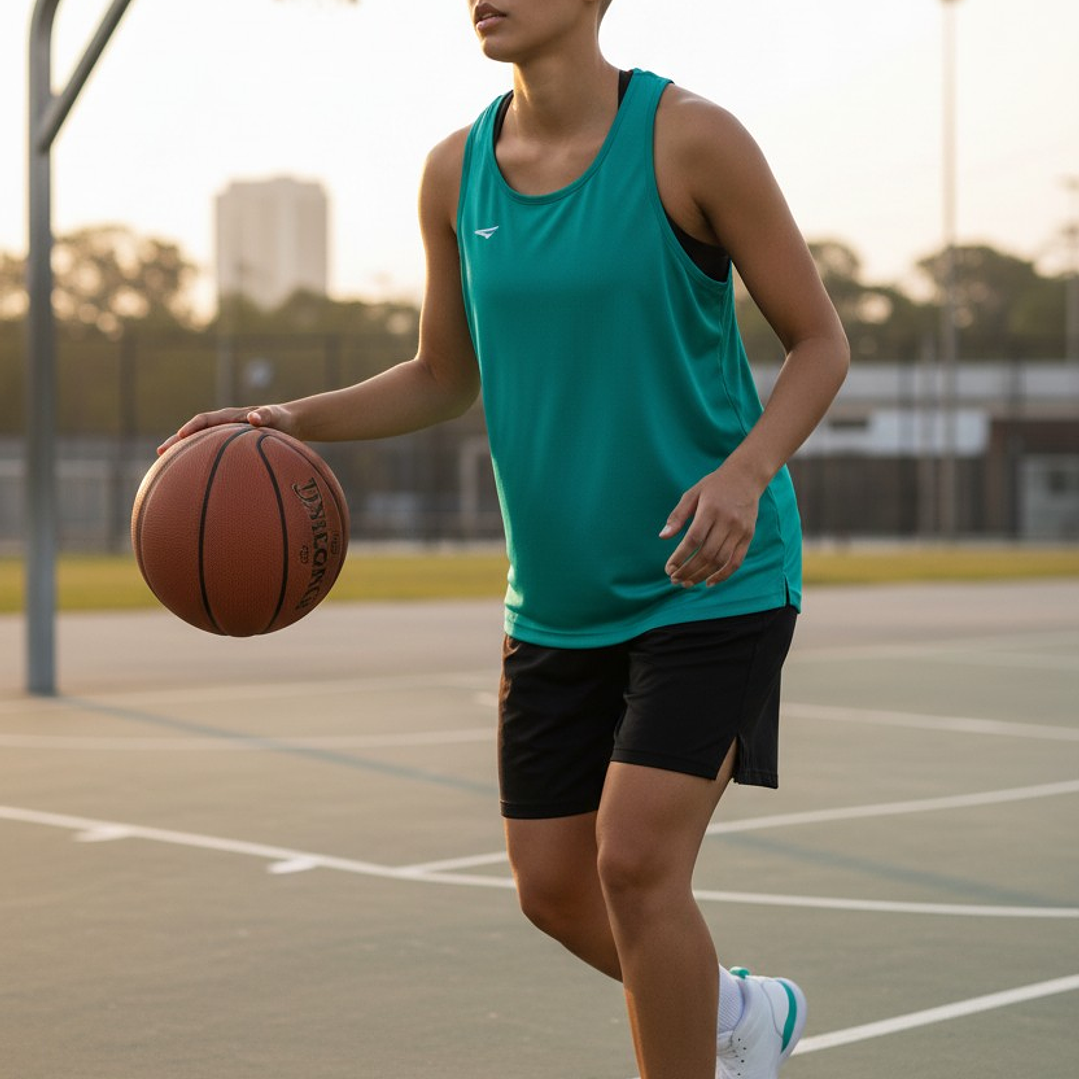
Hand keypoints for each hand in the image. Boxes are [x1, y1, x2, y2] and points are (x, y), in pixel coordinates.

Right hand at [156, 404, 292, 455]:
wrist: (287, 422)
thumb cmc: (280, 418)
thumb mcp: (275, 415)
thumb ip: (265, 415)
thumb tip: (254, 418)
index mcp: (229, 416)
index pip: (205, 420)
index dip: (191, 428)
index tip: (180, 436)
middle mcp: (222, 425)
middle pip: (194, 433)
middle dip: (177, 442)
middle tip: (160, 453)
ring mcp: (224, 437)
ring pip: (199, 444)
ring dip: (184, 453)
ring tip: (167, 468)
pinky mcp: (229, 447)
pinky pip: (211, 454)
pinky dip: (201, 462)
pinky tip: (195, 479)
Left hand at [659, 465, 761, 587]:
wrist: (746, 477)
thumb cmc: (714, 486)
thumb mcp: (692, 494)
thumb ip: (677, 516)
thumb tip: (663, 536)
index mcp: (710, 509)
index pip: (693, 539)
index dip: (680, 557)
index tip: (668, 568)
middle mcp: (727, 521)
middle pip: (706, 554)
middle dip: (688, 570)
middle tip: (674, 579)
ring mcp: (739, 530)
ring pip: (720, 560)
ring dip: (702, 575)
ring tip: (687, 583)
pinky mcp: (748, 536)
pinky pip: (736, 561)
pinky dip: (723, 575)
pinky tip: (709, 582)